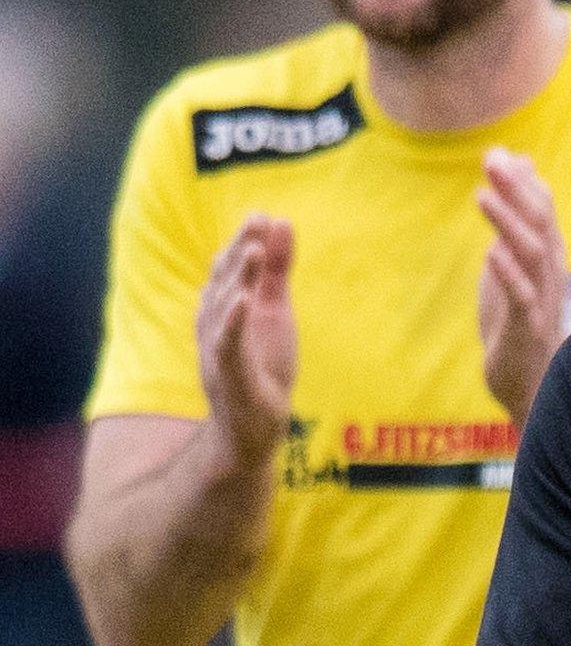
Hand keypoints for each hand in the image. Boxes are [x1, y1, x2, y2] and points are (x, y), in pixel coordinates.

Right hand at [197, 215, 297, 462]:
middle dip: (238, 252)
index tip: (260, 216)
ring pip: (222, 311)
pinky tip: (244, 301)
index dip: (242, 243)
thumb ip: (278, 269)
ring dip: (237, 280)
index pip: (230, 271)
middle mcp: (215, 327)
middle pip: (222, 283)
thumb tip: (281, 220)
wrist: (252, 429)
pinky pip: (227, 347)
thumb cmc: (262, 365)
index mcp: (225, 309)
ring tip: (254, 250)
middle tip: (256, 222)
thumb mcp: (276, 311)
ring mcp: (219, 352)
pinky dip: (232, 323)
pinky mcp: (230, 377)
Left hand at [477, 148, 570, 427]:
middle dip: (516, 191)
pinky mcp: (527, 329)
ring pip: (531, 254)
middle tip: (491, 159)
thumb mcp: (513, 265)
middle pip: (539, 224)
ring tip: (483, 195)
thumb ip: (514, 219)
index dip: (521, 183)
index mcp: (546, 258)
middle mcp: (550, 274)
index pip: (541, 211)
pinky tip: (490, 252)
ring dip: (508, 223)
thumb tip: (515, 168)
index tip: (497, 153)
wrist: (530, 386)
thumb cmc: (519, 322)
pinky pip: (521, 297)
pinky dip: (508, 273)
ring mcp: (541, 301)